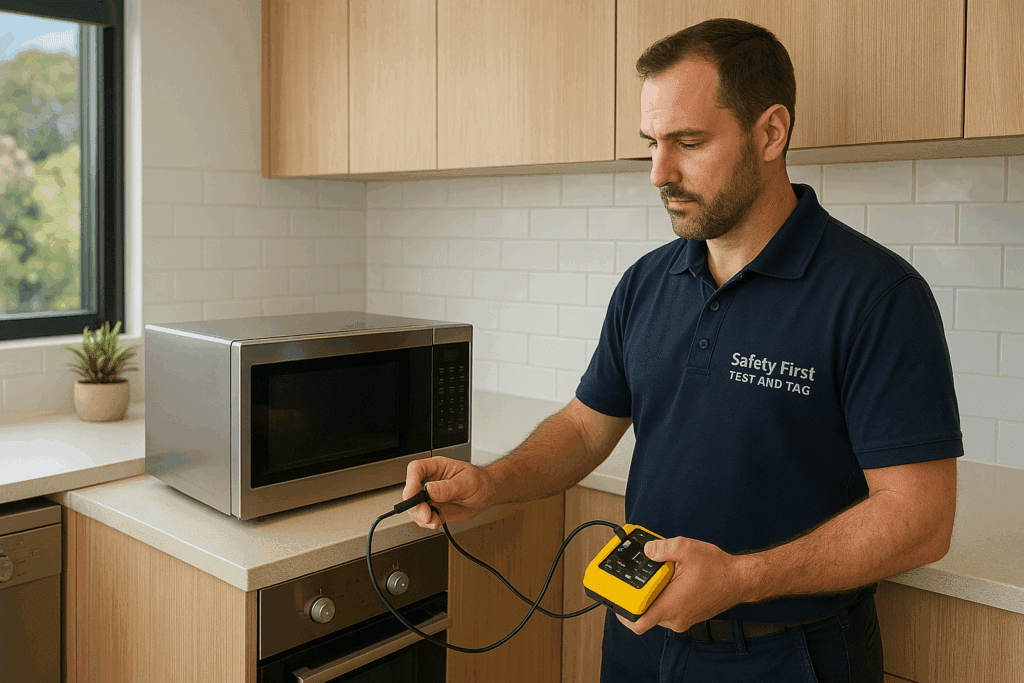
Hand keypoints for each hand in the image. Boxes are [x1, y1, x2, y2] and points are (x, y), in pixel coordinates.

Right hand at [403, 456, 496, 528]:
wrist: (486, 495)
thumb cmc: (479, 482)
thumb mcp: (467, 482)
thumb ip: (448, 487)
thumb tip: (429, 490)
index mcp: (436, 467)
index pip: (416, 469)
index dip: (410, 482)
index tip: (411, 495)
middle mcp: (430, 481)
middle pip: (411, 491)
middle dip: (415, 506)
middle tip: (426, 514)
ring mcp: (430, 496)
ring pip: (414, 507)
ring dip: (421, 517)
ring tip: (434, 519)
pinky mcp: (434, 509)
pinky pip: (423, 518)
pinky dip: (427, 523)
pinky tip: (436, 521)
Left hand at [616, 536, 748, 635]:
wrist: (740, 579)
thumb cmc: (718, 569)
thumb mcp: (685, 549)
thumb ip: (661, 548)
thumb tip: (646, 550)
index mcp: (671, 606)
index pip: (637, 622)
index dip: (622, 612)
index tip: (616, 598)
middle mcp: (675, 617)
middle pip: (644, 613)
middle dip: (639, 595)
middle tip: (639, 576)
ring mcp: (683, 618)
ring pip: (657, 610)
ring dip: (653, 594)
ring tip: (659, 574)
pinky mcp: (688, 615)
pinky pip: (668, 608)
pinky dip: (664, 595)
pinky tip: (670, 578)